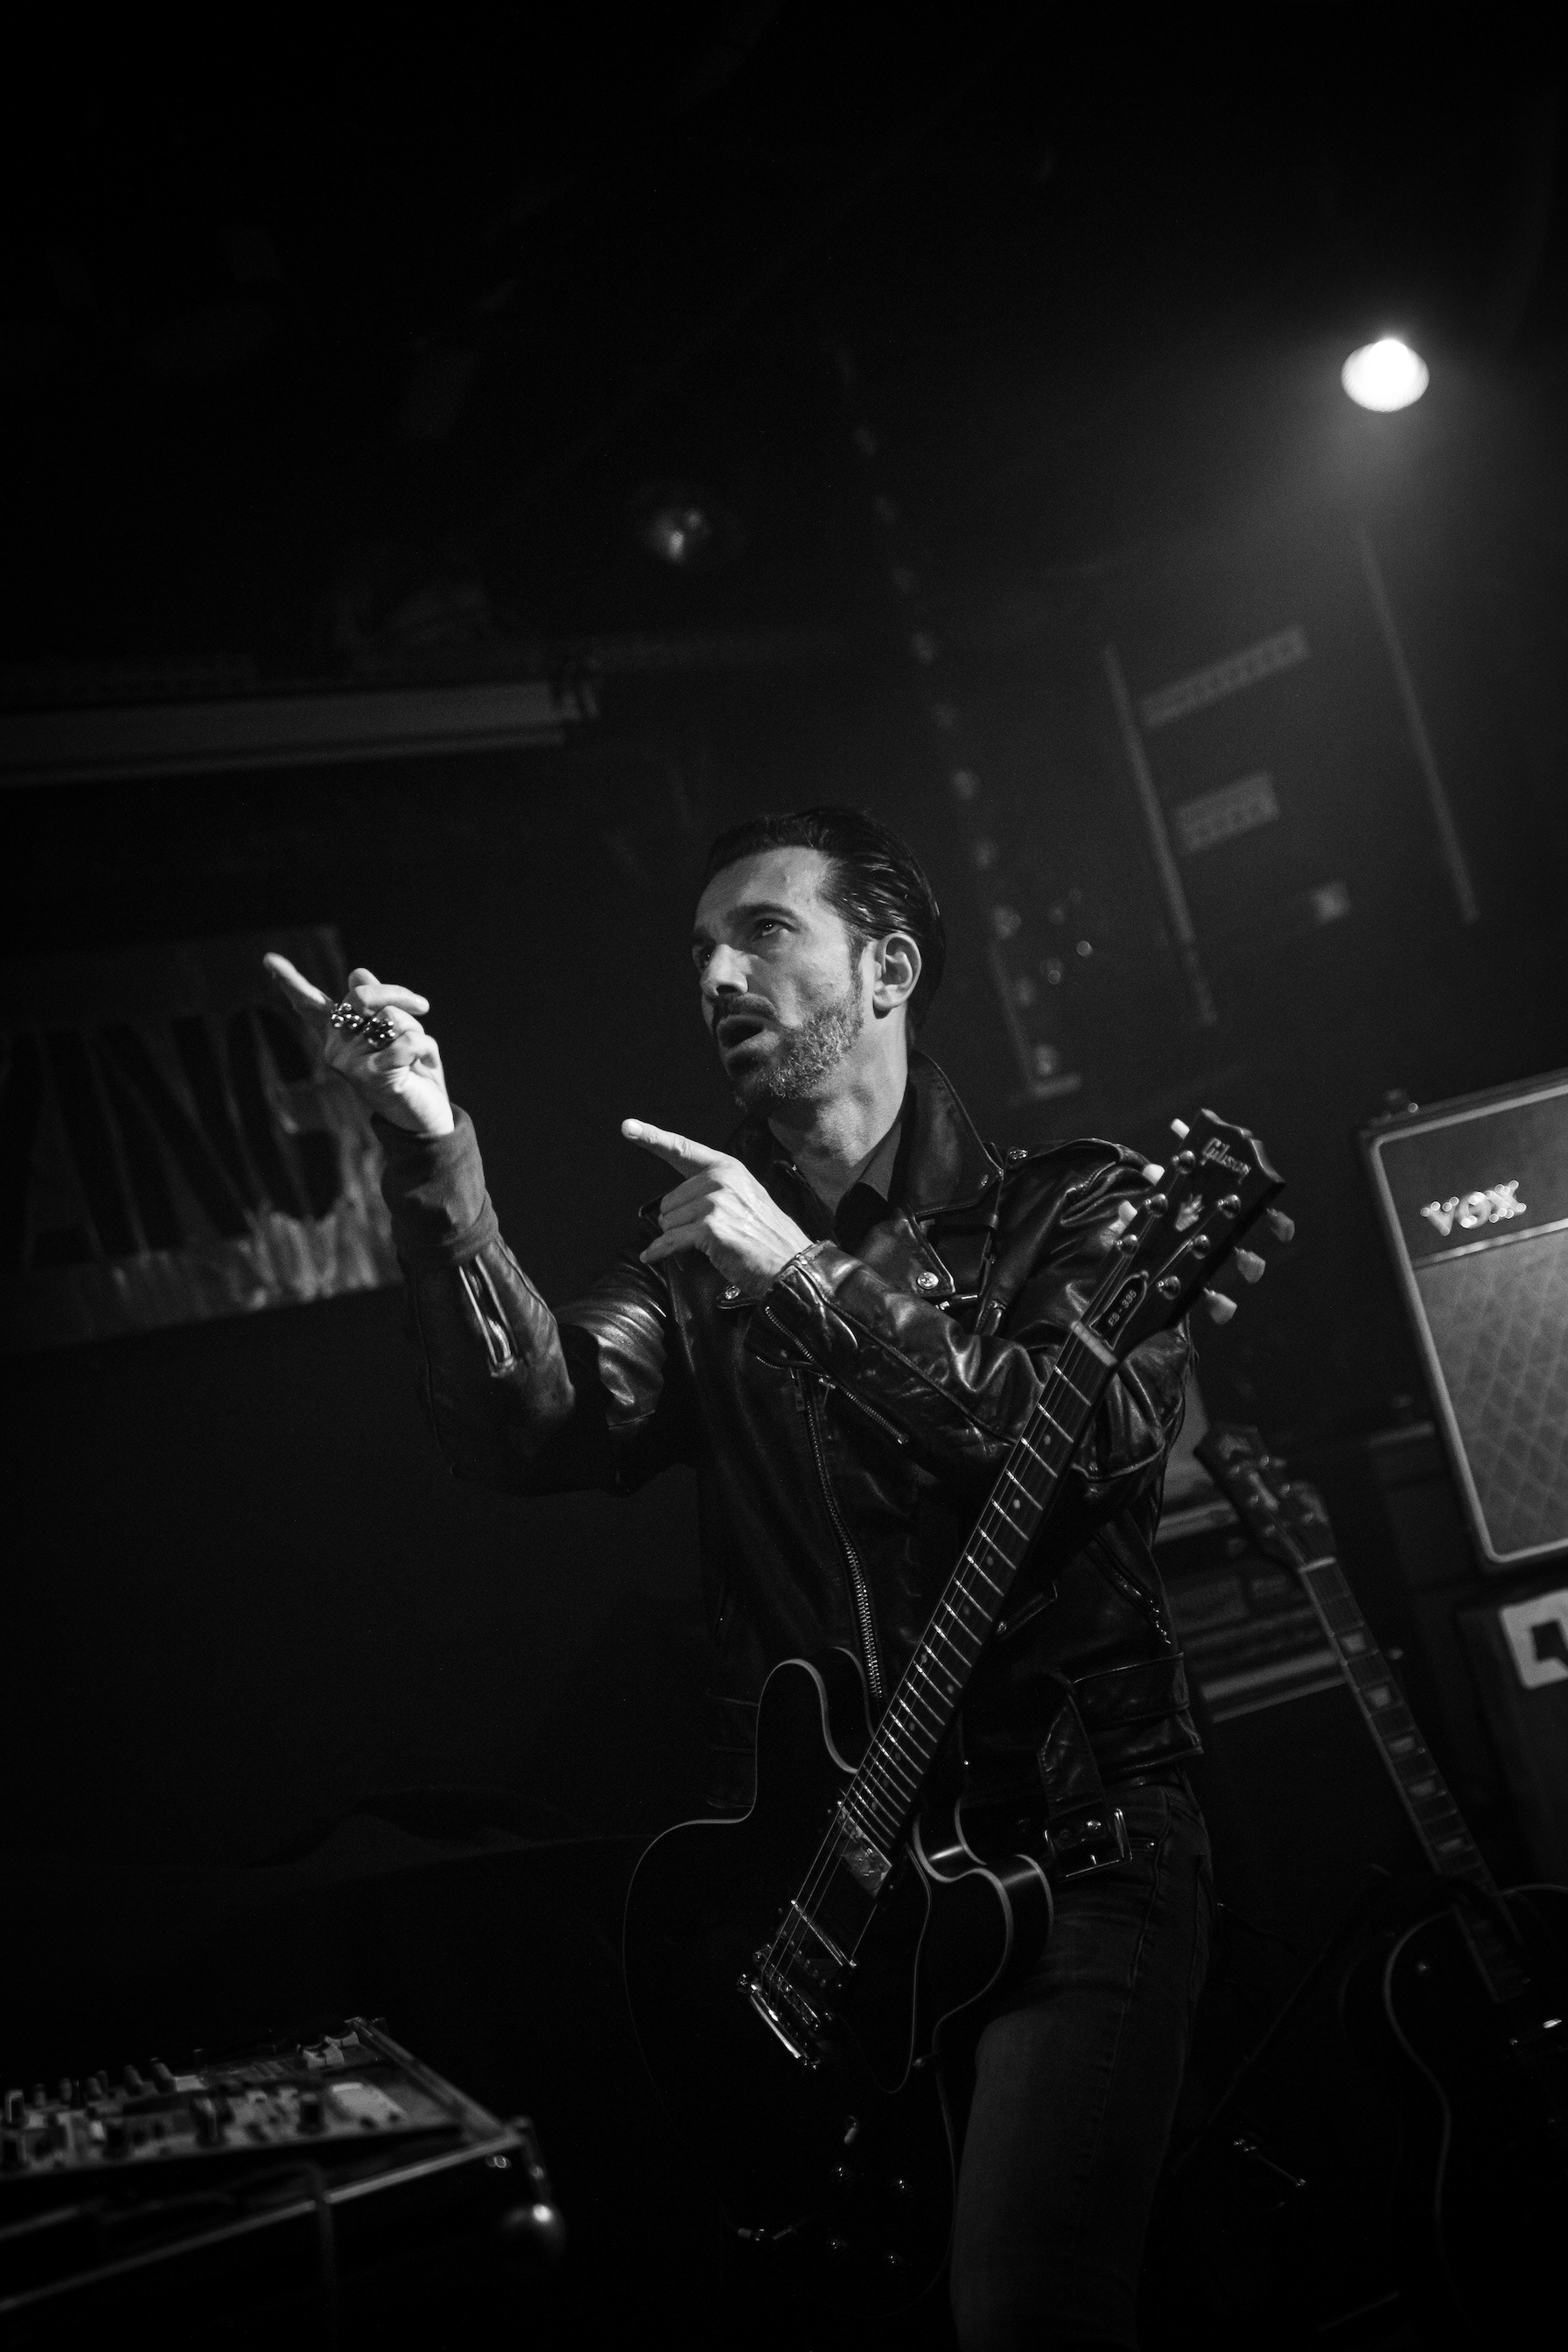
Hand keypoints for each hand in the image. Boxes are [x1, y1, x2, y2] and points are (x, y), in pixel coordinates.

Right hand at [263, 954, 455, 1136]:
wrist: (427, 1115)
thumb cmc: (412, 1070)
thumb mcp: (397, 1031)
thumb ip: (377, 1005)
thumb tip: (356, 973)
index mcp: (338, 1033)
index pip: (311, 1004)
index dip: (290, 980)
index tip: (269, 958)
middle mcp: (335, 1047)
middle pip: (361, 996)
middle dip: (397, 994)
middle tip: (422, 1006)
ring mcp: (349, 1063)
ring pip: (391, 1018)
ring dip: (416, 1030)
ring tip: (417, 1053)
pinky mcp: (370, 1076)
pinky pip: (406, 1042)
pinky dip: (425, 1048)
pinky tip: (423, 1064)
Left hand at [624, 1121, 812, 1292]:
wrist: (790, 1263)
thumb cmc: (765, 1236)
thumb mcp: (744, 1197)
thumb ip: (712, 1188)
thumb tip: (672, 1204)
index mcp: (727, 1167)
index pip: (683, 1149)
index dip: (652, 1137)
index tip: (628, 1127)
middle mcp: (720, 1180)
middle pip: (668, 1200)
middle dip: (680, 1221)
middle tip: (709, 1232)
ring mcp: (715, 1203)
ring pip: (667, 1222)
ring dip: (679, 1237)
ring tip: (709, 1243)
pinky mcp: (710, 1228)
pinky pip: (669, 1241)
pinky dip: (659, 1251)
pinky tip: (652, 1256)